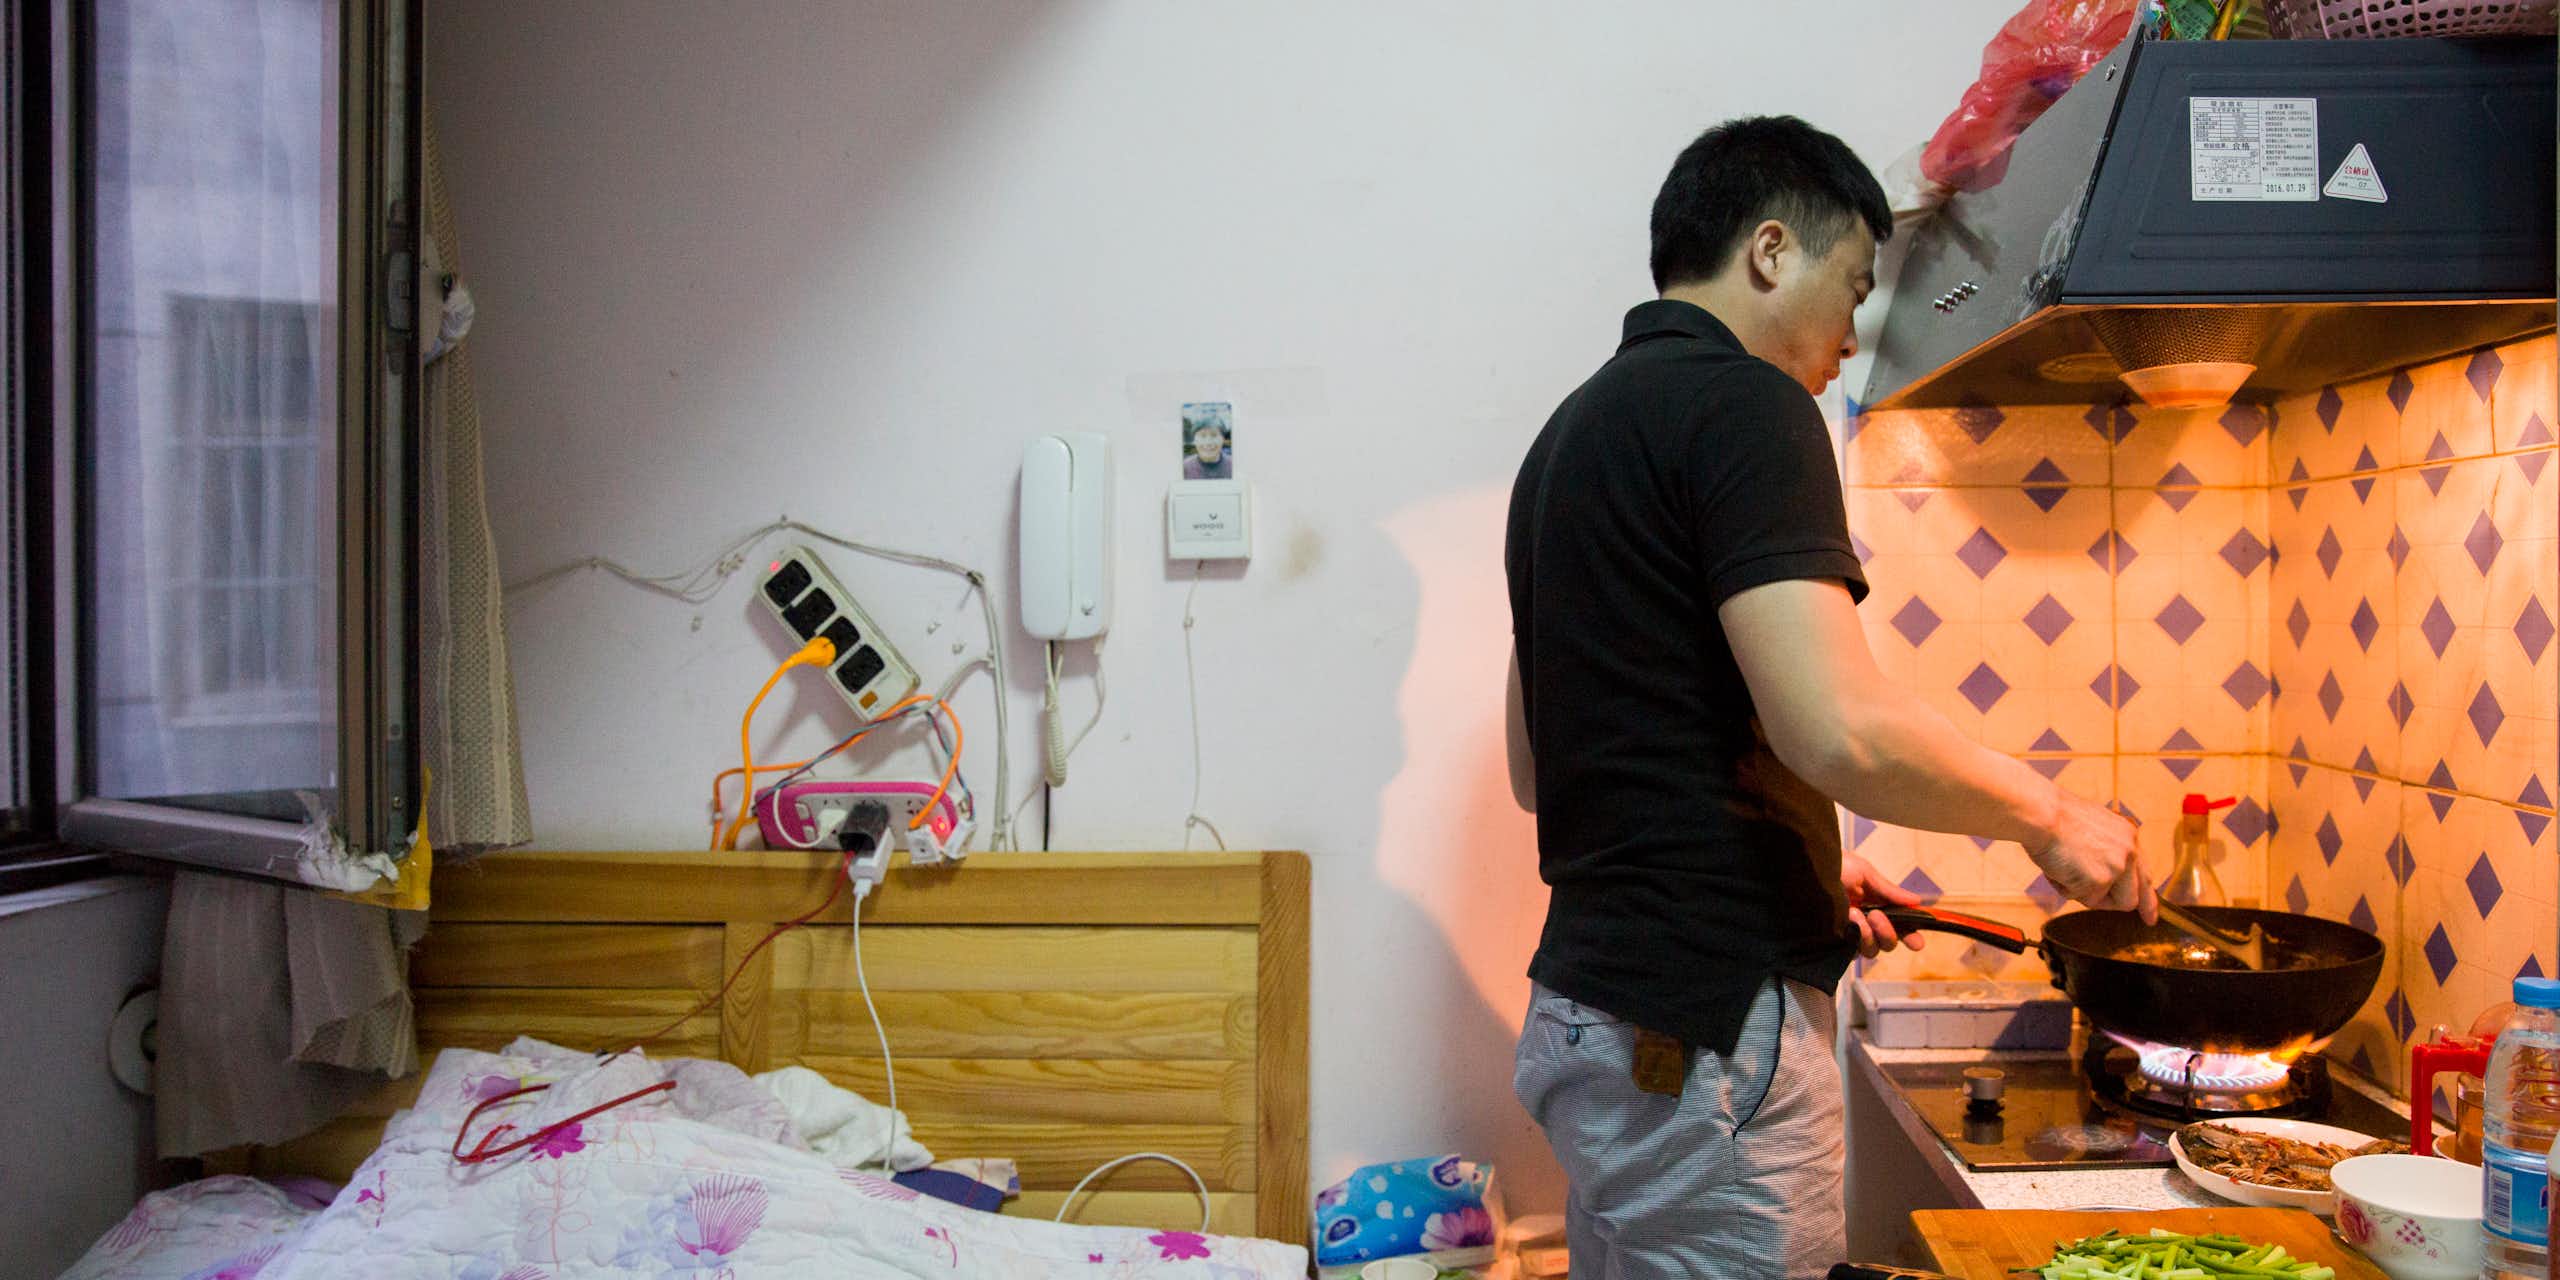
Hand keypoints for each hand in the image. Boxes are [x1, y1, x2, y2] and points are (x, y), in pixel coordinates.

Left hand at [1842, 853, 1926, 957]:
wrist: (1805, 867)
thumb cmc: (1833, 865)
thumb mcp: (1864, 872)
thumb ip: (1889, 890)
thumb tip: (1916, 901)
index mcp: (1877, 906)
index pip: (1900, 927)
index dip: (1911, 937)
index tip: (1917, 943)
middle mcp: (1865, 923)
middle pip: (1888, 944)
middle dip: (1887, 932)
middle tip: (1876, 915)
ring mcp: (1849, 933)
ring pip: (1871, 950)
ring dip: (1867, 933)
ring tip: (1854, 912)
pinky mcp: (1833, 940)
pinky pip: (1851, 952)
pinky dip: (1852, 938)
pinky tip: (1845, 920)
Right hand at [2028, 791, 2156, 923]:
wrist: (2041, 814)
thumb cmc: (2054, 817)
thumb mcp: (2093, 829)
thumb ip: (2107, 850)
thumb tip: (2106, 877)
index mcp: (2128, 835)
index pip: (2144, 874)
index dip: (2147, 900)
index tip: (2150, 917)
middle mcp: (2129, 851)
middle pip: (2132, 898)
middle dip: (2113, 903)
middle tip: (2106, 909)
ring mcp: (2117, 866)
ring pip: (2108, 902)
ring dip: (2086, 894)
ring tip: (2066, 871)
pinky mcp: (2100, 880)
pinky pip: (2084, 899)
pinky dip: (2067, 889)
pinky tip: (2058, 869)